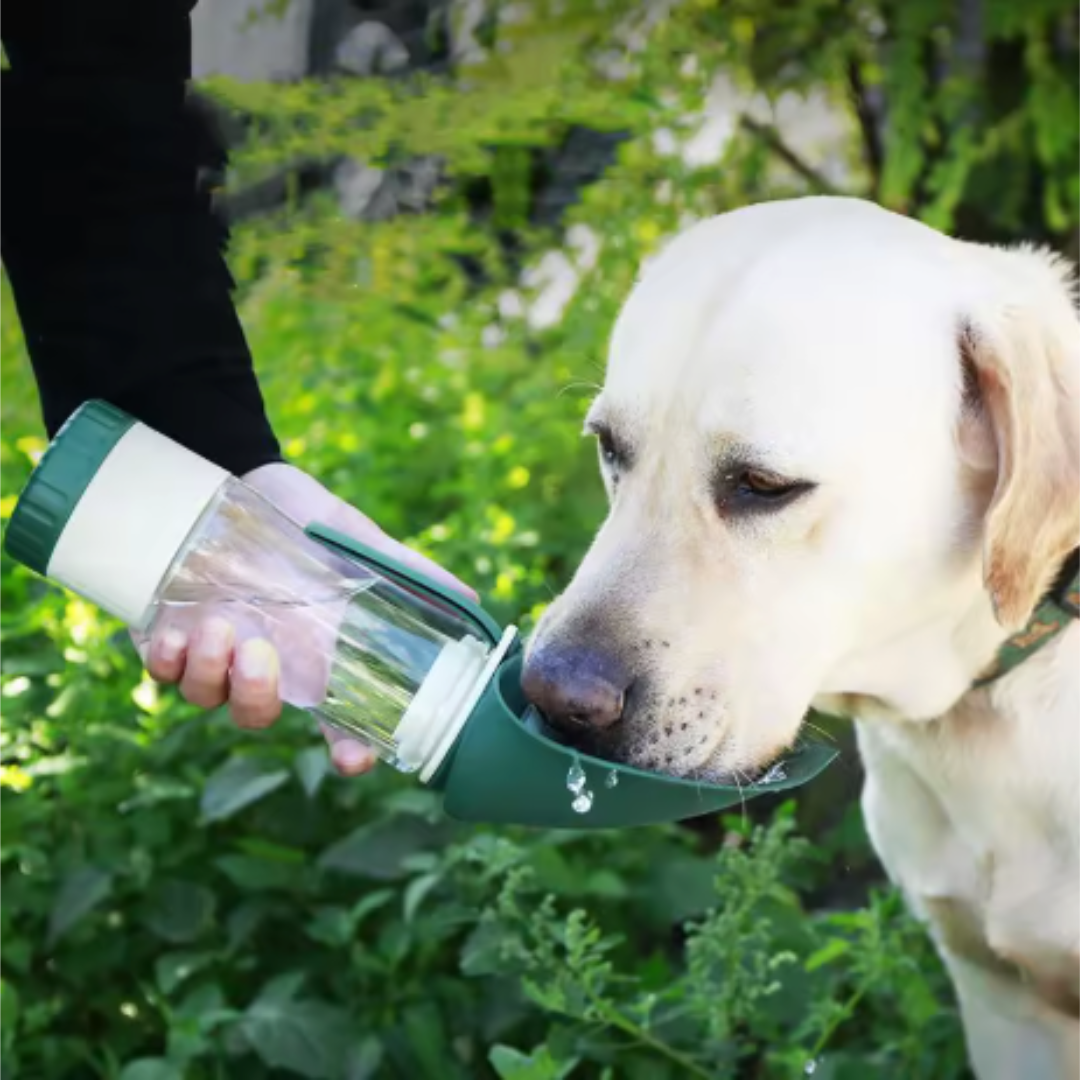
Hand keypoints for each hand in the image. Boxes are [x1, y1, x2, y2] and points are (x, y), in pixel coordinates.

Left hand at [139, 463, 475, 775]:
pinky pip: (161, 672)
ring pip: (207, 698)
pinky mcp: (169, 633)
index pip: (337, 722)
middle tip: (261, 653)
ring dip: (211, 674)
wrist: (242, 477)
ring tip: (221, 626)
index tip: (352, 759)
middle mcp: (266, 663)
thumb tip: (471, 602)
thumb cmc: (308, 520)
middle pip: (257, 716)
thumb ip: (410, 573)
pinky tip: (179, 631)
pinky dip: (167, 661)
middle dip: (256, 698)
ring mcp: (215, 652)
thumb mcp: (361, 543)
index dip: (347, 750)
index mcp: (315, 656)